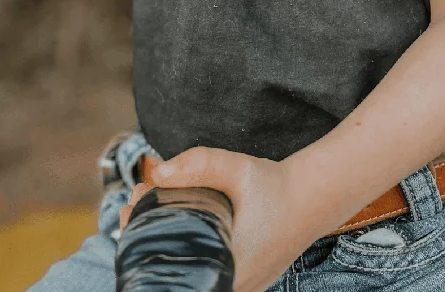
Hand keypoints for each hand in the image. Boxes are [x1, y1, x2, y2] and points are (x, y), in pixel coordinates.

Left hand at [119, 146, 314, 291]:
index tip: (131, 212)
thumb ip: (199, 165)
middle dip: (148, 240)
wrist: (313, 198)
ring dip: (166, 247)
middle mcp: (233, 287)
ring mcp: (240, 289)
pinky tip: (174, 227)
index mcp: (226, 269)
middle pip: (174, 274)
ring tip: (152, 209)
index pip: (169, 272)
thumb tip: (158, 172)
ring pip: (189, 276)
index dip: (141, 243)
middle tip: (137, 203)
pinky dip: (186, 254)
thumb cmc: (275, 185)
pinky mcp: (244, 283)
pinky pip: (205, 276)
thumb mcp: (237, 168)